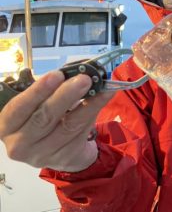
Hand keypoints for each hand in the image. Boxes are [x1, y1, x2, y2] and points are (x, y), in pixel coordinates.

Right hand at [0, 71, 114, 171]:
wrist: (59, 149)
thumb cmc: (45, 119)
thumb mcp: (39, 105)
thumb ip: (51, 90)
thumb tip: (75, 72)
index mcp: (8, 125)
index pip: (20, 107)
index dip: (38, 91)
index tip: (57, 75)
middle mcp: (20, 144)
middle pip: (44, 117)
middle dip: (66, 95)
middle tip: (84, 79)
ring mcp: (42, 155)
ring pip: (68, 126)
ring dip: (88, 104)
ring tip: (101, 88)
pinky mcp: (64, 158)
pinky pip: (81, 132)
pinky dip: (94, 112)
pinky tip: (103, 98)